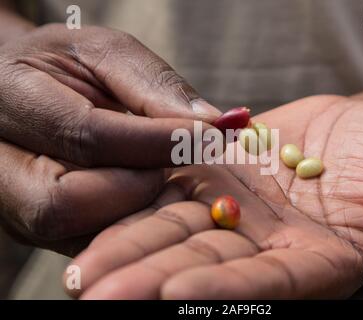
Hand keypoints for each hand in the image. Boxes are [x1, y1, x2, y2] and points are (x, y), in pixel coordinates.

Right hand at [0, 24, 219, 253]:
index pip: (85, 136)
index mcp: (10, 98)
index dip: (156, 143)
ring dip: (138, 212)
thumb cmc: (65, 66)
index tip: (211, 137)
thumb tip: (212, 124)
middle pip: (66, 204)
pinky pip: (86, 243)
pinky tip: (149, 195)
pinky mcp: (33, 227)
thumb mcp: (105, 53)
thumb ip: (154, 85)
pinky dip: (129, 224)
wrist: (22, 90)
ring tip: (165, 178)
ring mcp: (12, 204)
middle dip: (139, 189)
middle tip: (178, 164)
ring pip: (77, 234)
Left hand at [68, 95, 362, 298]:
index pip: (267, 285)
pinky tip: (102, 211)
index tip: (175, 294)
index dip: (224, 290)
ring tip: (84, 271)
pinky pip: (172, 187)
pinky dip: (140, 200)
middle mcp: (267, 244)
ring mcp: (237, 210)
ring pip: (178, 231)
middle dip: (152, 280)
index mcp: (318, 261)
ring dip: (133, 248)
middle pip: (205, 265)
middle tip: (97, 294)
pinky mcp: (216, 174)